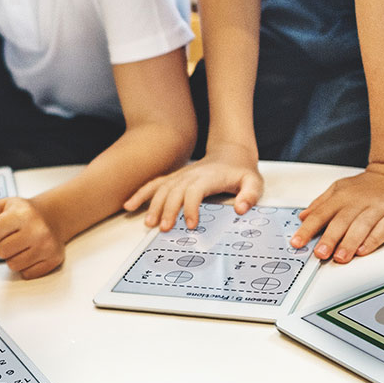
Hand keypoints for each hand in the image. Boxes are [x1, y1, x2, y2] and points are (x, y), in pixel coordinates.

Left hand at [0, 197, 64, 279]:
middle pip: (2, 252)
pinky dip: (26, 266)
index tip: (3, 227)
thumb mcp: (1, 205)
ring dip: (13, 257)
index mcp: (22, 213)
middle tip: (13, 236)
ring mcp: (47, 246)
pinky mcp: (53, 260)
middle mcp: (37, 230)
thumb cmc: (24, 212)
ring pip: (13, 265)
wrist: (52, 216)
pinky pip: (27, 274)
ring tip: (21, 244)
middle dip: (3, 245)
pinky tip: (31, 252)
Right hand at [123, 142, 263, 231]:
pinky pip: (153, 185)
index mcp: (208, 177)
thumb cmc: (241, 171)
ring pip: (161, 189)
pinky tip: (129, 206)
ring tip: (148, 224)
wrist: (230, 153)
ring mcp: (179, 176)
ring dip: (153, 206)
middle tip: (164, 229)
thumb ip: (250, 195)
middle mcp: (190, 175)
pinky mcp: (173, 179)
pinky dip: (140, 194)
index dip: (191, 208)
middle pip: (174, 192)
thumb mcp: (254, 182)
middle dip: (167, 211)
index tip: (192, 226)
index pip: (194, 191)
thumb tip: (241, 209)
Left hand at [296, 164, 383, 262]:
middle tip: (320, 254)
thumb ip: (321, 204)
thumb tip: (302, 217)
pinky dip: (374, 239)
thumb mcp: (340, 189)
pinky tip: (364, 250)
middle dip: (329, 239)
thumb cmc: (368, 185)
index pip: (320, 214)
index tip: (297, 242)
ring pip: (361, 226)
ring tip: (340, 257)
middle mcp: (357, 202)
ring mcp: (377, 208)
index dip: (307, 229)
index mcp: (341, 196)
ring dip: (349, 242)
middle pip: (340, 221)